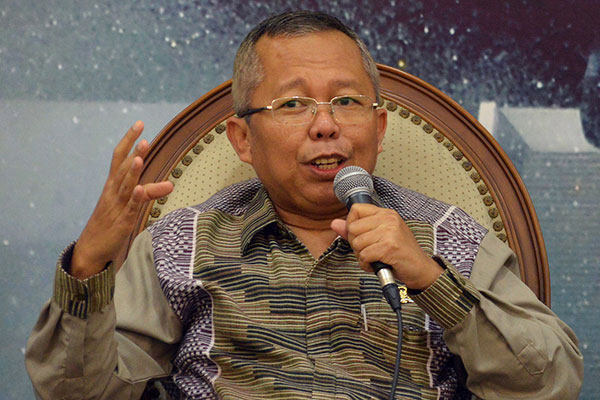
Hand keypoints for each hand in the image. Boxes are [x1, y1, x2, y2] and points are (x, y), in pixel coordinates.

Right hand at [70, 121, 173, 279]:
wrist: (90, 249)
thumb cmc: (109, 223)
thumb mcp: (126, 203)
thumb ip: (145, 191)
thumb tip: (167, 183)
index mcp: (112, 185)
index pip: (119, 157)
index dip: (128, 140)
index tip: (139, 124)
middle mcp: (113, 192)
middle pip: (123, 168)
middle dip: (133, 153)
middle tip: (145, 138)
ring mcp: (117, 206)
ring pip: (126, 186)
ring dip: (133, 172)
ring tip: (140, 157)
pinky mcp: (122, 222)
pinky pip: (129, 208)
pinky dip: (136, 198)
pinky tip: (141, 189)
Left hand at [330, 203, 442, 289]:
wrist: (421, 270)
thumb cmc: (400, 254)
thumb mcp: (378, 237)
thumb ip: (355, 230)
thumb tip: (334, 223)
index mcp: (386, 214)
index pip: (356, 209)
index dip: (352, 225)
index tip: (361, 236)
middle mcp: (388, 219)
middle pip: (352, 227)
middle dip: (356, 244)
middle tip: (370, 251)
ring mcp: (390, 232)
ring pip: (357, 243)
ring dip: (362, 256)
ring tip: (375, 258)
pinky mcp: (389, 247)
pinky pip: (364, 255)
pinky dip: (366, 265)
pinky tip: (376, 265)